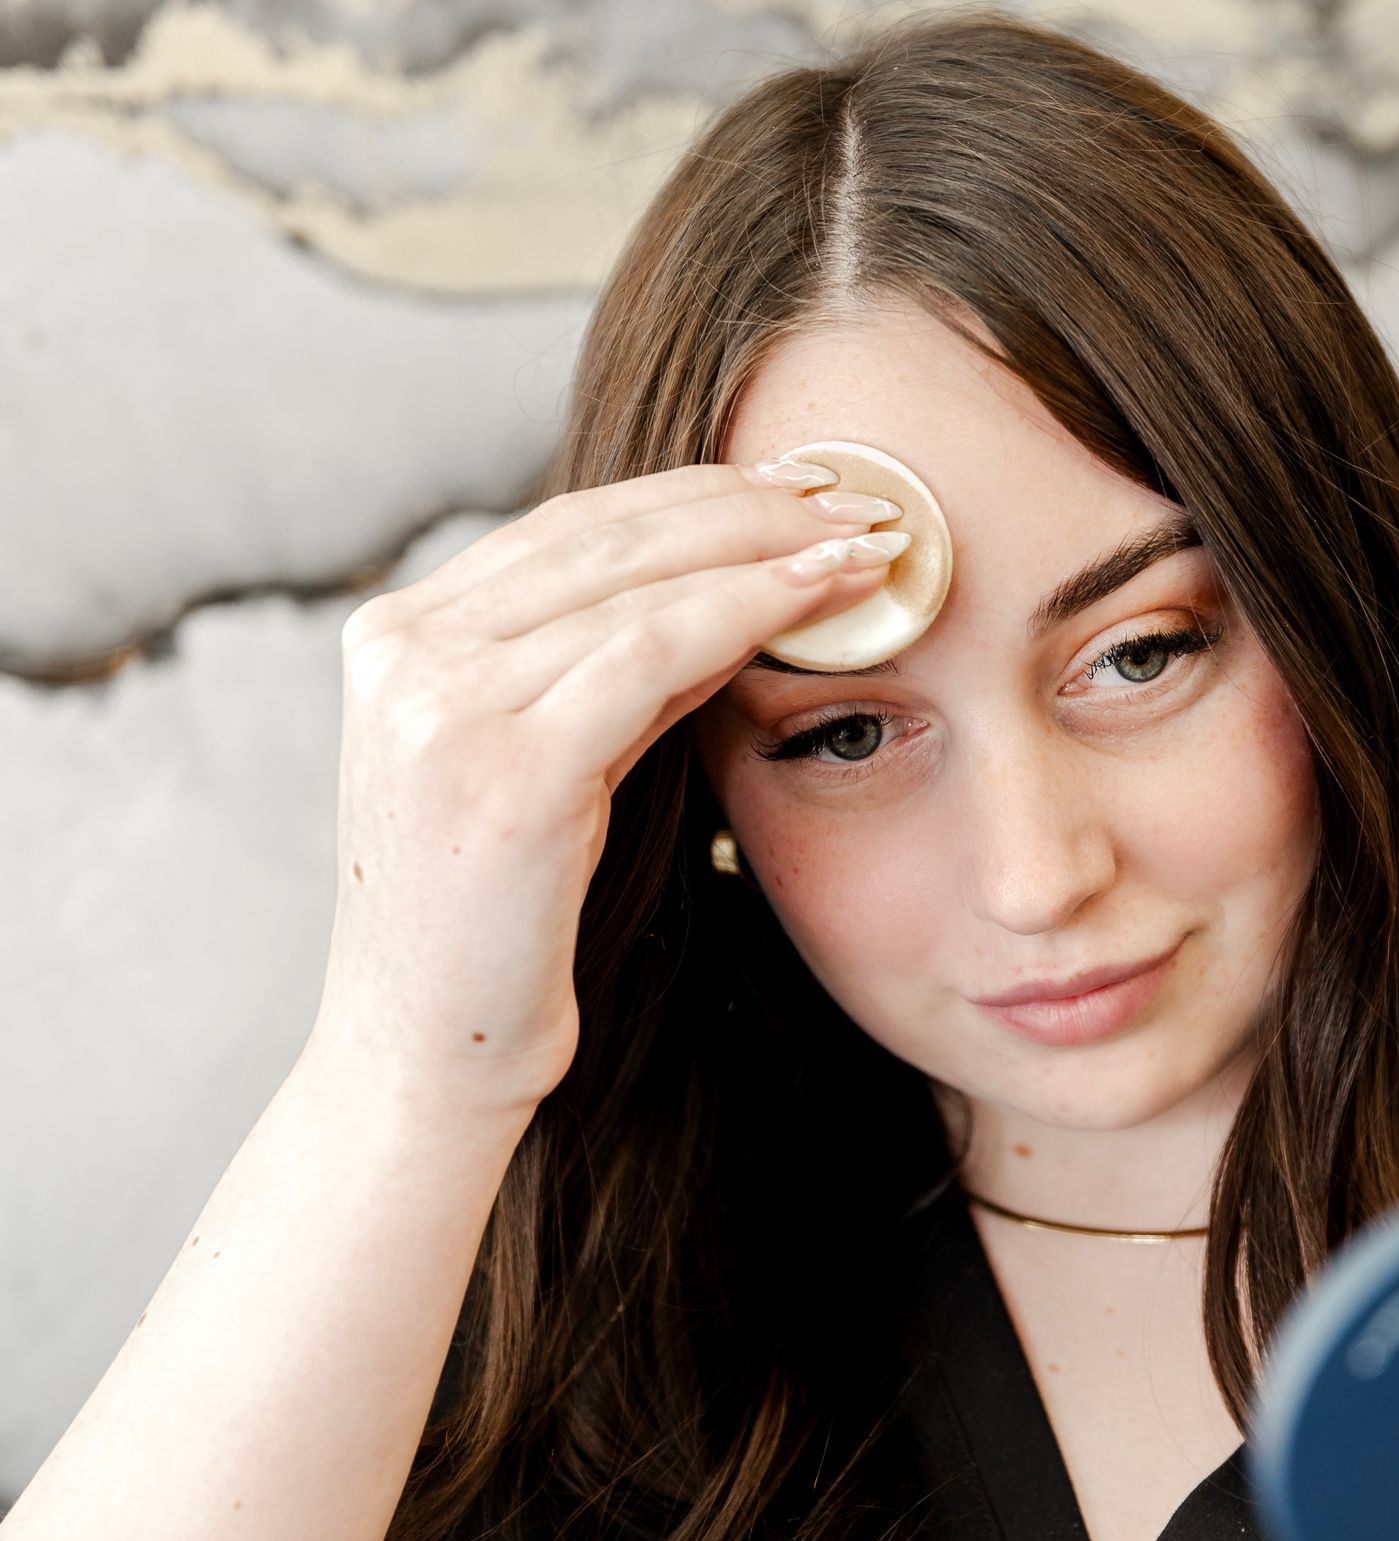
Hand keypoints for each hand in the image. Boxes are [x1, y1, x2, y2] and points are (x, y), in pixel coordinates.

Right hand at [308, 459, 906, 1116]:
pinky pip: (653, 652)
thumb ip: (609, 672)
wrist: (426, 1057)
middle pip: (603, 534)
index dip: (689, 493)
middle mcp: (400, 650)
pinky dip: (750, 610)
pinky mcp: (502, 766)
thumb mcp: (543, 766)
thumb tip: (733, 585)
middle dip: (743, 504)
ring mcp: (440, 704)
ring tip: (865, 540)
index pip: (564, 527)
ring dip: (768, 549)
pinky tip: (823, 596)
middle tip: (853, 492)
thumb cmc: (495, 928)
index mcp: (391, 636)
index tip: (791, 483)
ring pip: (640, 582)